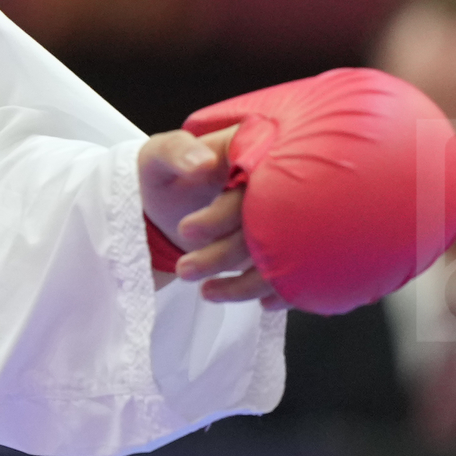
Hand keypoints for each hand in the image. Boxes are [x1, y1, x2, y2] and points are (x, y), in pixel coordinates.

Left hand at [136, 127, 285, 310]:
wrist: (171, 208)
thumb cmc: (166, 176)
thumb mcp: (158, 156)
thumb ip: (176, 151)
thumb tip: (203, 162)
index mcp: (253, 150)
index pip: (253, 184)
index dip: (222, 214)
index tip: (186, 230)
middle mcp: (276, 182)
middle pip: (267, 223)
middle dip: (226, 253)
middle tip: (185, 270)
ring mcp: (284, 215)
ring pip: (281, 254)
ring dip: (245, 284)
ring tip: (204, 292)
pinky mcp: (286, 244)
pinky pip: (297, 272)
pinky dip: (280, 292)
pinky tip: (260, 304)